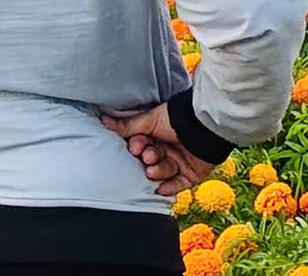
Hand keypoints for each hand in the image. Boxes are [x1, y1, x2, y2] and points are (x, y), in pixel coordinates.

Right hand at [102, 104, 216, 198]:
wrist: (205, 126)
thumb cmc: (176, 119)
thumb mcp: (149, 121)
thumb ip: (127, 126)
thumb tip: (102, 120)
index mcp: (157, 136)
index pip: (141, 148)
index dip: (137, 148)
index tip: (136, 147)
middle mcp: (167, 150)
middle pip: (149, 162)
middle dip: (148, 160)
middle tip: (148, 156)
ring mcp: (179, 163)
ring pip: (161, 174)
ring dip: (157, 171)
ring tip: (155, 167)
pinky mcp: (190, 176)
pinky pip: (176, 186)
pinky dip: (168, 188)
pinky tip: (161, 188)